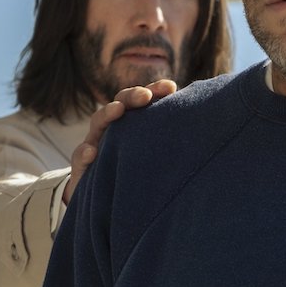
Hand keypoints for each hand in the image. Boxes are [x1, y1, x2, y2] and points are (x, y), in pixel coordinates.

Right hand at [63, 80, 177, 205]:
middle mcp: (113, 128)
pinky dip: (85, 153)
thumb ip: (169, 139)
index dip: (154, 91)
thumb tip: (204, 128)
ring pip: (98, 123)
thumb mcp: (155, 154)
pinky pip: (80, 157)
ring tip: (118, 110)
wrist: (108, 199)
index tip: (170, 87)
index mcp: (133, 122)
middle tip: (145, 96)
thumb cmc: (139, 171)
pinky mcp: (82, 166)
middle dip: (132, 96)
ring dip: (108, 114)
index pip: (142, 100)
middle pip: (120, 104)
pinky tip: (92, 152)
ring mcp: (96, 144)